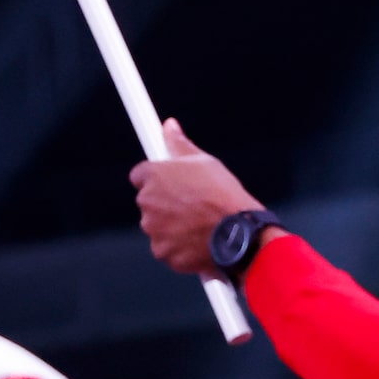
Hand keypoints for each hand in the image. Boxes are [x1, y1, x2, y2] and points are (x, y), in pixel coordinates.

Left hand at [131, 119, 263, 277]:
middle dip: (164, 203)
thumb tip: (168, 126)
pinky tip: (198, 241)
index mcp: (154, 175)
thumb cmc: (224, 194)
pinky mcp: (162, 252)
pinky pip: (166, 248)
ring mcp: (153, 229)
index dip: (157, 180)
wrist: (239, 232)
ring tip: (198, 223)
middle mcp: (147, 202)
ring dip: (170, 226)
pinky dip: (178, 247)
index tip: (169, 183)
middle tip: (191, 204)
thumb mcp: (204, 162)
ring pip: (157, 226)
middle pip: (149, 202)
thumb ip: (179, 144)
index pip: (140, 175)